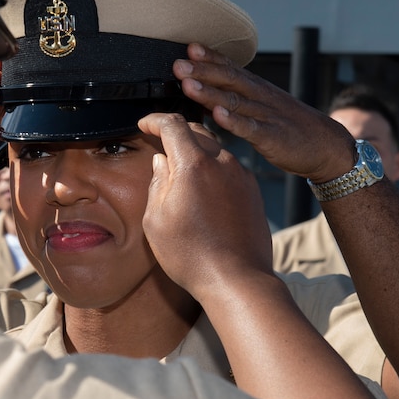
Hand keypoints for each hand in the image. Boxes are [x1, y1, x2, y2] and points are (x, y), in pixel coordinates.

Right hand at [138, 112, 274, 297]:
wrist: (237, 279)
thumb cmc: (190, 254)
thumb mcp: (156, 220)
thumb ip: (157, 183)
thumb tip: (161, 161)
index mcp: (193, 165)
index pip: (173, 125)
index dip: (155, 120)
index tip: (144, 124)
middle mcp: (221, 162)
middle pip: (196, 131)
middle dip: (176, 132)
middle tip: (159, 142)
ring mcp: (241, 175)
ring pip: (215, 149)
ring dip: (196, 152)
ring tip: (181, 168)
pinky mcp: (253, 190)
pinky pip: (229, 168)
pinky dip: (213, 169)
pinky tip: (204, 188)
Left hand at [173, 43, 354, 182]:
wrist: (328, 147)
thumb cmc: (291, 127)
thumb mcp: (264, 107)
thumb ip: (238, 99)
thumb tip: (208, 93)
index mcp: (257, 89)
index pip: (232, 68)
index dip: (211, 58)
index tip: (189, 47)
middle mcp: (261, 97)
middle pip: (229, 80)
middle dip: (202, 70)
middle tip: (178, 63)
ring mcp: (267, 116)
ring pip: (235, 101)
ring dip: (210, 92)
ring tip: (188, 84)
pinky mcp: (273, 137)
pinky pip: (251, 128)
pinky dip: (234, 122)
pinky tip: (218, 115)